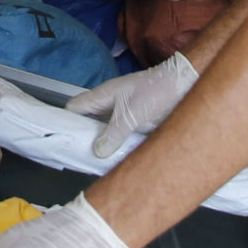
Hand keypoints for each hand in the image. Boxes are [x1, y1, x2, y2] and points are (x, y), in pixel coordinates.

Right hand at [66, 51, 197, 156]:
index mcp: (103, 96)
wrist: (185, 83)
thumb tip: (97, 151)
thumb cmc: (157, 91)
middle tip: (80, 159)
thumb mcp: (131, 114)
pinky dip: (117, 145)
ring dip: (102, 144)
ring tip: (96, 164)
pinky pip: (120, 134)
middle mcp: (110, 104)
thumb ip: (113, 133)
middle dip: (84, 138)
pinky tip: (117, 159)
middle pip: (88, 121)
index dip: (66, 122)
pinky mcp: (136, 120)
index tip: (62, 141)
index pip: (75, 107)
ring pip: (104, 129)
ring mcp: (123, 112)